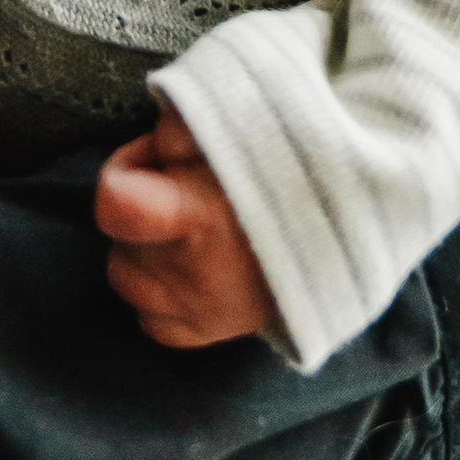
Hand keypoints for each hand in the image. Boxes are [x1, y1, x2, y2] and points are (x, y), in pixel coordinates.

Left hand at [95, 103, 275, 345]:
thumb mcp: (242, 127)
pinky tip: (185, 268)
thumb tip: (159, 140)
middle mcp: (190, 272)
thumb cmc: (288, 173)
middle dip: (140, 205)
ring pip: (125, 278)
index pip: (117, 204)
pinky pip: (149, 320)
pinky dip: (159, 295)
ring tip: (183, 228)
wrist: (342, 234)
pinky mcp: (206, 334)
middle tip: (182, 188)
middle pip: (119, 237)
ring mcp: (198, 310)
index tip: (156, 159)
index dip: (123, 171)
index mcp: (199, 216)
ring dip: (144, 251)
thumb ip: (189, 125)